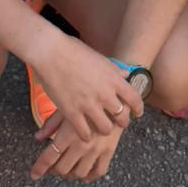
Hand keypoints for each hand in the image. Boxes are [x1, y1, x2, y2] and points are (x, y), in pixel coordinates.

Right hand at [26, 32, 144, 141]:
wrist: (49, 51)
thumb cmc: (72, 50)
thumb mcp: (99, 57)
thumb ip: (113, 69)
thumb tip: (124, 73)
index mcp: (113, 78)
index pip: (135, 99)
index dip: (138, 109)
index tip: (136, 114)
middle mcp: (104, 93)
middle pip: (122, 117)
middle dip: (122, 122)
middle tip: (116, 122)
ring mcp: (88, 104)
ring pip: (105, 129)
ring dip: (104, 130)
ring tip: (99, 128)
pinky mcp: (72, 112)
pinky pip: (85, 133)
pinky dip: (86, 136)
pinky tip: (84, 133)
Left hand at [29, 109, 124, 182]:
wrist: (114, 98)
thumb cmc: (87, 100)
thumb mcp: (66, 108)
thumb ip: (51, 124)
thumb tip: (38, 137)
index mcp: (68, 134)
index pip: (49, 157)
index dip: (39, 168)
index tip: (34, 174)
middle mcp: (82, 145)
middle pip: (62, 168)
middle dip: (54, 170)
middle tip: (51, 167)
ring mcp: (96, 150)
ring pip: (79, 173)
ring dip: (70, 174)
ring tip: (66, 169)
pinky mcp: (109, 151)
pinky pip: (98, 171)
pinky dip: (89, 176)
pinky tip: (84, 173)